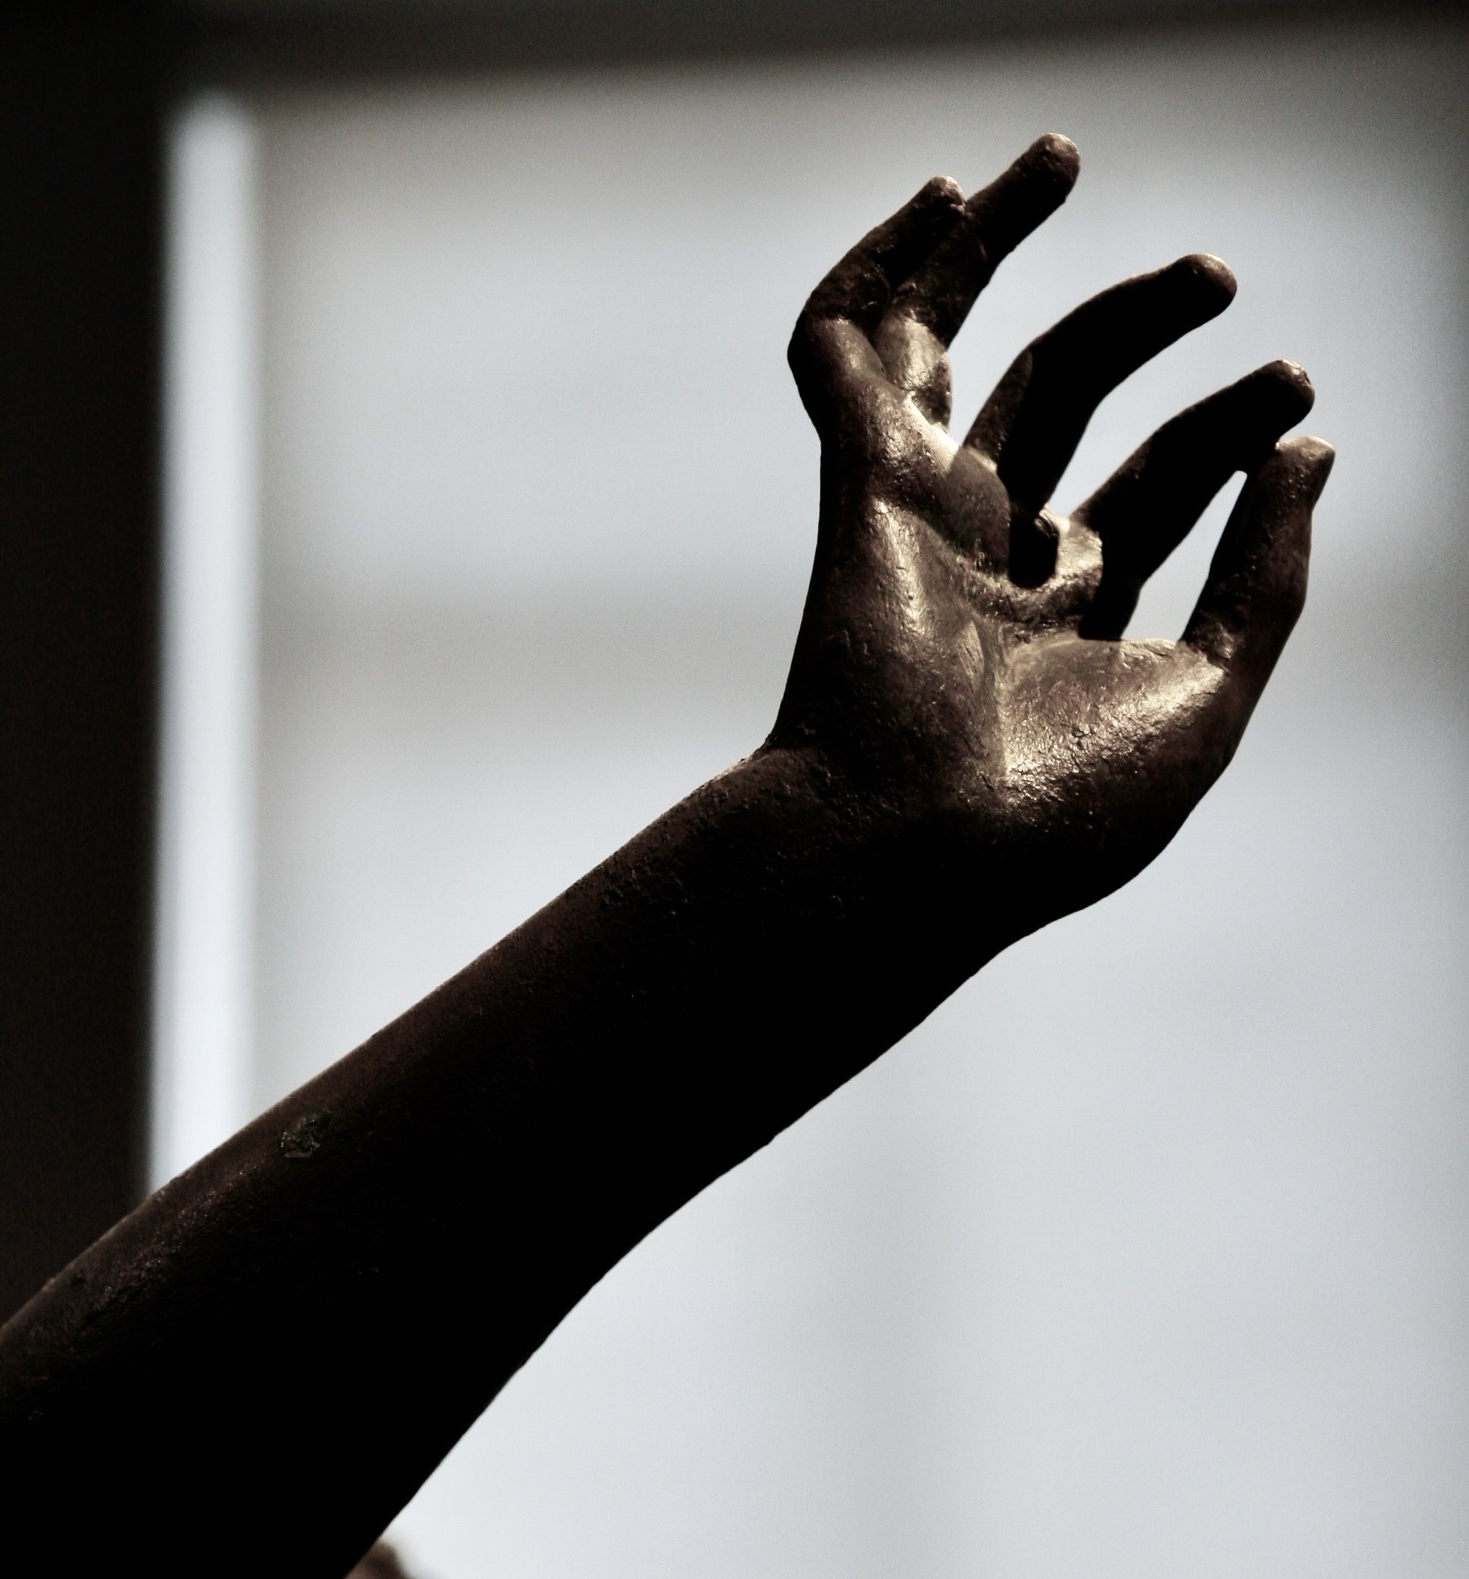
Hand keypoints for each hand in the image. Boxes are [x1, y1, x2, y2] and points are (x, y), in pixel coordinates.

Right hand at [773, 134, 1332, 943]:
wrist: (921, 845)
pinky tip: (935, 200)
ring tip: (1060, 159)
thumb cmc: (1059, 810)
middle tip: (1218, 276)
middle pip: (1064, 405)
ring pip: (950, 354)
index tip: (1293, 389)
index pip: (1157, 487)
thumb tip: (1311, 456)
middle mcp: (991, 563)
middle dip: (1140, 328)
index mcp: (1074, 622)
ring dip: (995, 253)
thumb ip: (1264, 575)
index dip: (1227, 426)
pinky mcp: (858, 489)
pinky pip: (841, 357)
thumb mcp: (1210, 692)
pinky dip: (870, 275)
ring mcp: (920, 521)